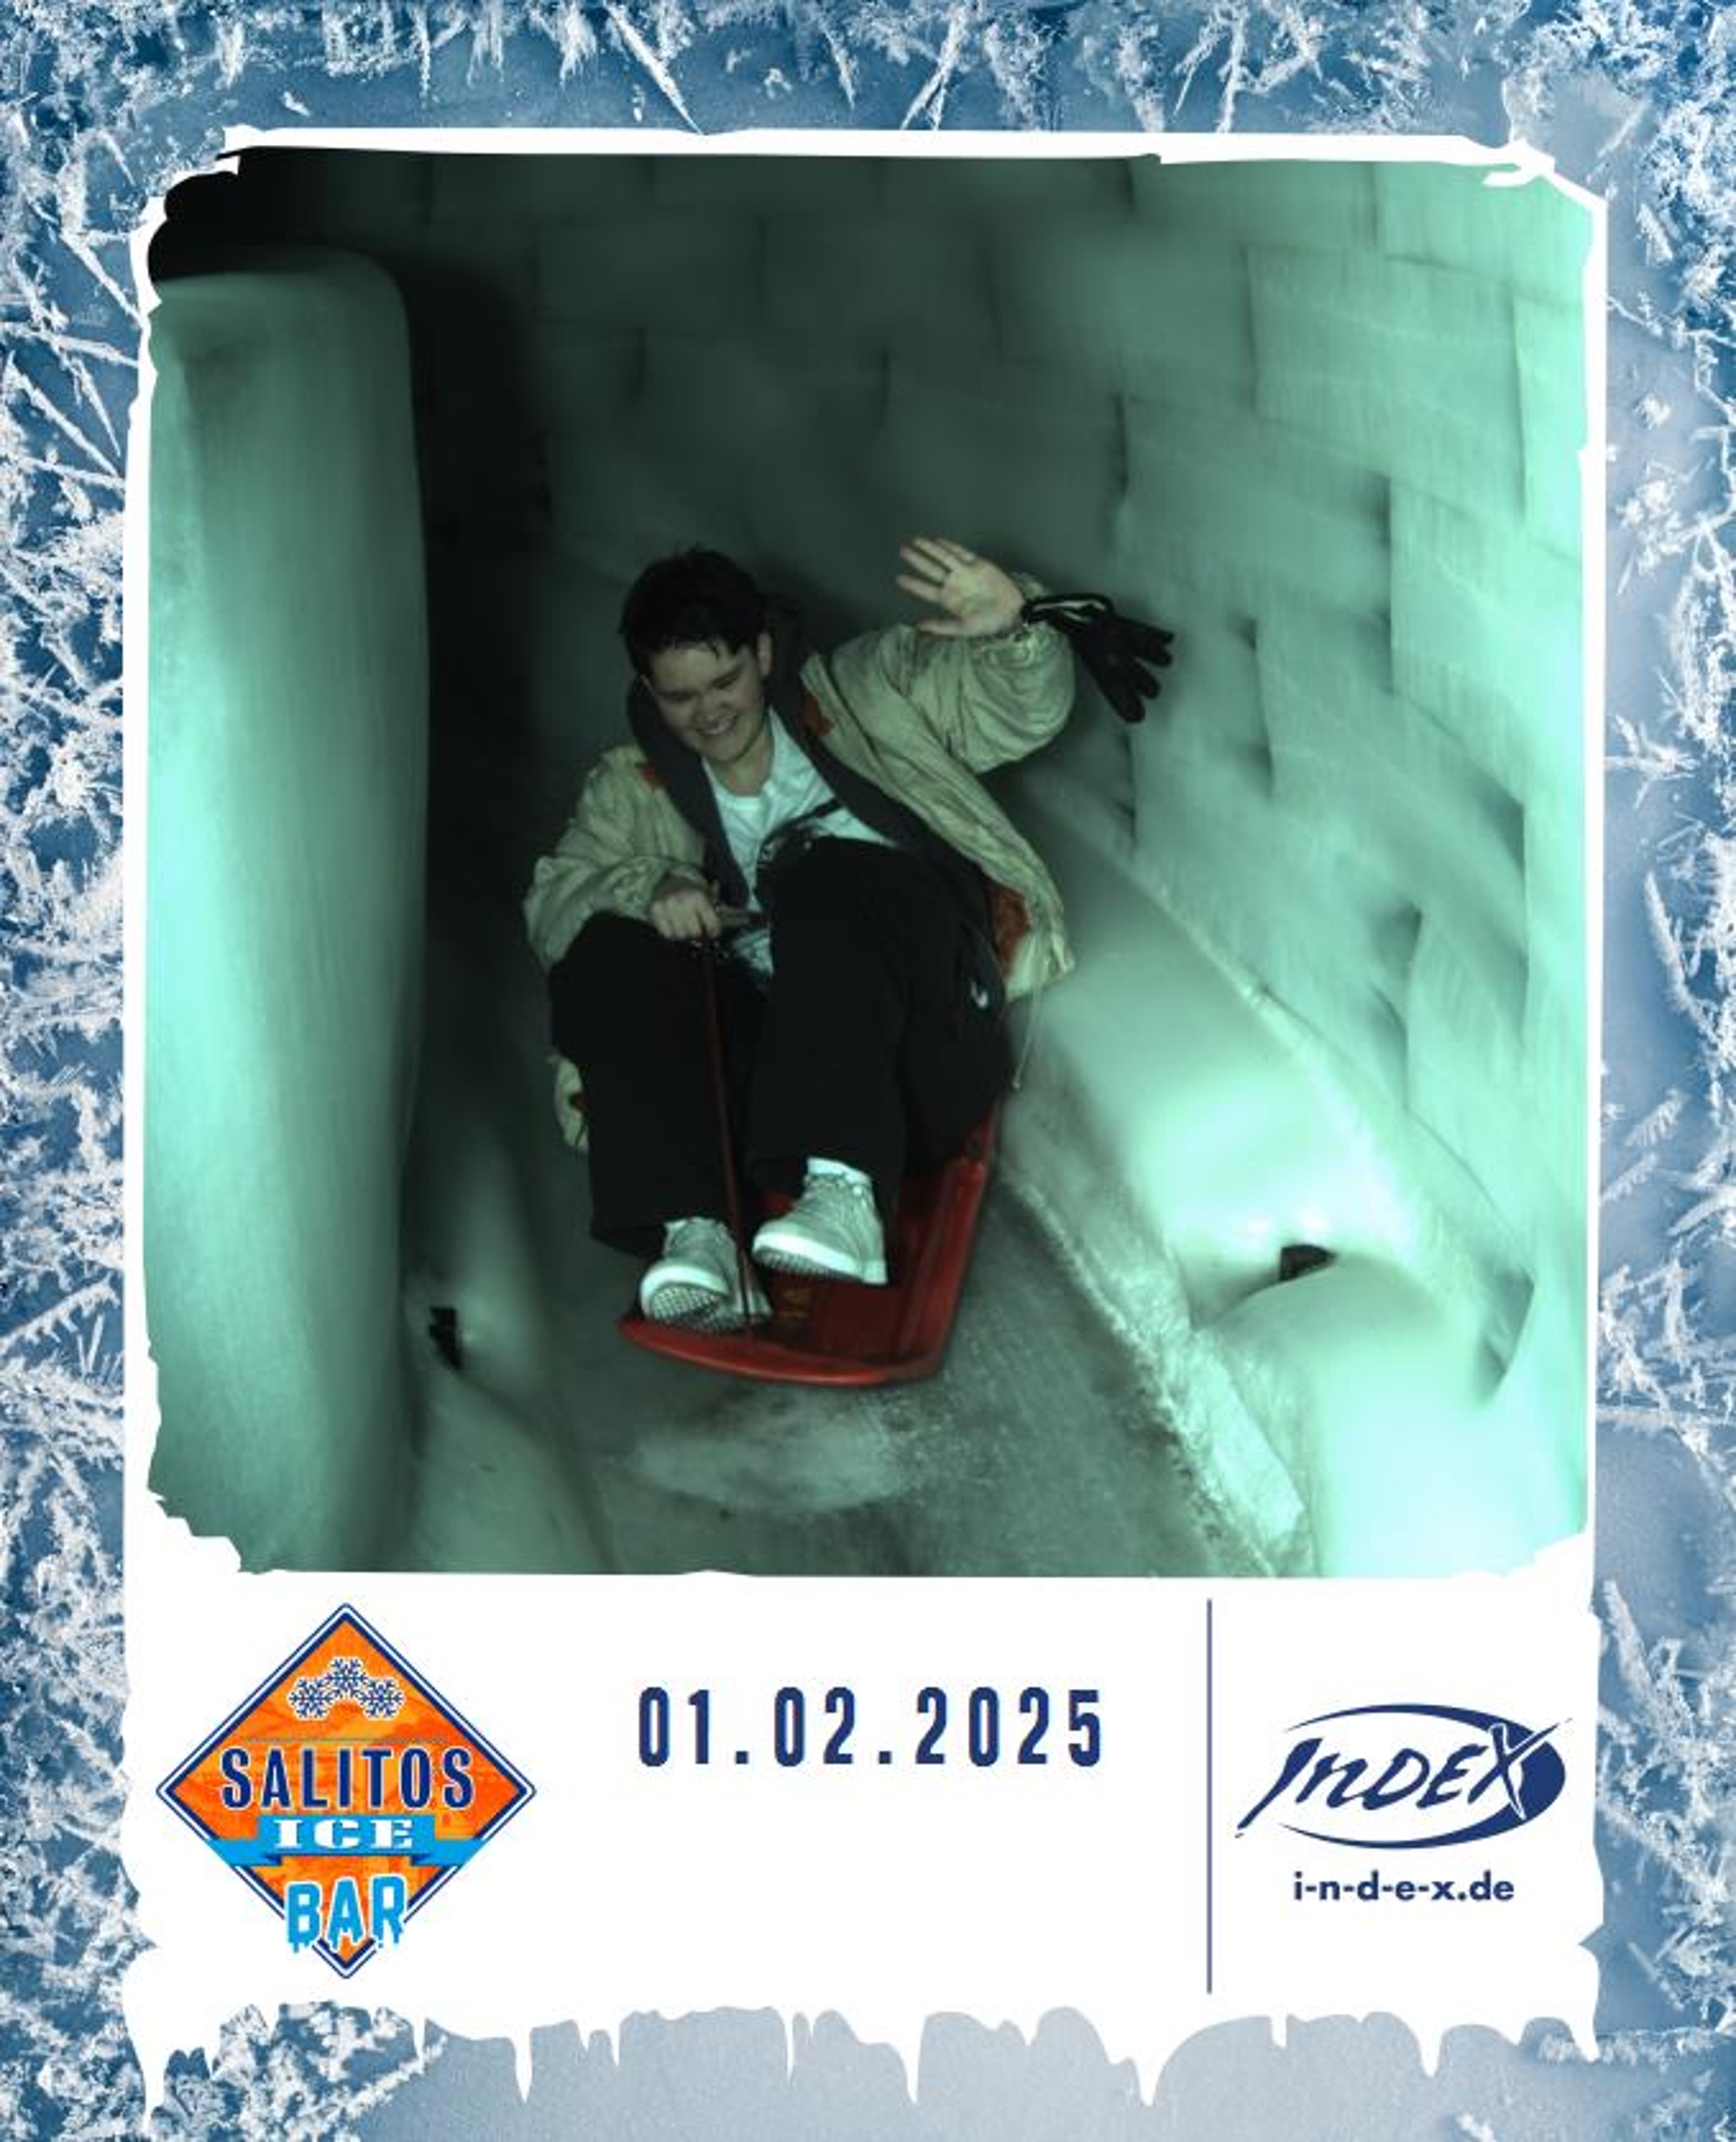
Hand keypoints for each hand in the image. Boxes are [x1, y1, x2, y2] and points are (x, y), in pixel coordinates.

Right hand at [648, 873, 721, 940]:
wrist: (668, 880)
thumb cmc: (690, 892)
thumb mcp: (706, 896)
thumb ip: (714, 912)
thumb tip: (716, 931)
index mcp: (698, 897)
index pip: (711, 924)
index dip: (713, 931)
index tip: (712, 932)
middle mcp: (682, 901)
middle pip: (695, 932)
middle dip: (697, 933)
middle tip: (696, 929)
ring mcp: (667, 906)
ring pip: (680, 935)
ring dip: (684, 933)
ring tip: (684, 926)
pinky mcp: (655, 911)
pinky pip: (666, 933)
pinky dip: (671, 932)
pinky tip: (673, 925)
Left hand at [896, 535, 1024, 639]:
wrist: (1012, 612)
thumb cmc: (988, 623)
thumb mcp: (964, 629)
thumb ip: (942, 626)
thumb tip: (919, 626)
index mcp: (949, 600)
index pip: (926, 590)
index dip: (913, 584)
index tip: (898, 579)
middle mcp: (954, 584)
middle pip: (931, 569)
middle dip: (917, 560)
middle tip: (902, 551)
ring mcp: (965, 573)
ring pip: (944, 558)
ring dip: (930, 549)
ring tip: (916, 541)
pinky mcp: (978, 564)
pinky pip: (962, 553)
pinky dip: (951, 547)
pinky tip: (939, 542)